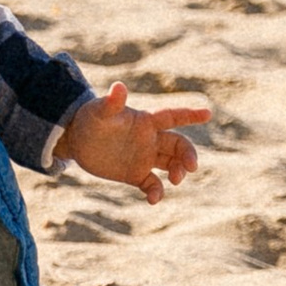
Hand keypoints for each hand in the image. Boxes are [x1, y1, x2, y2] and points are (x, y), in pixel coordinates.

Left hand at [59, 82, 211, 204]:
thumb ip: (112, 102)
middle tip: (191, 167)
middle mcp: (150, 139)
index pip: (173, 116)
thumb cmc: (89, 119)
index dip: (190, 114)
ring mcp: (144, 157)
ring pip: (171, 164)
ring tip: (175, 180)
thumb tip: (118, 86)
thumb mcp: (99, 111)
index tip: (208, 113)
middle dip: (188, 154)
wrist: (76, 140)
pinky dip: (157, 192)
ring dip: (178, 172)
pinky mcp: (135, 174)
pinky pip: (153, 184)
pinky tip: (153, 199)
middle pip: (178, 145)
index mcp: (145, 121)